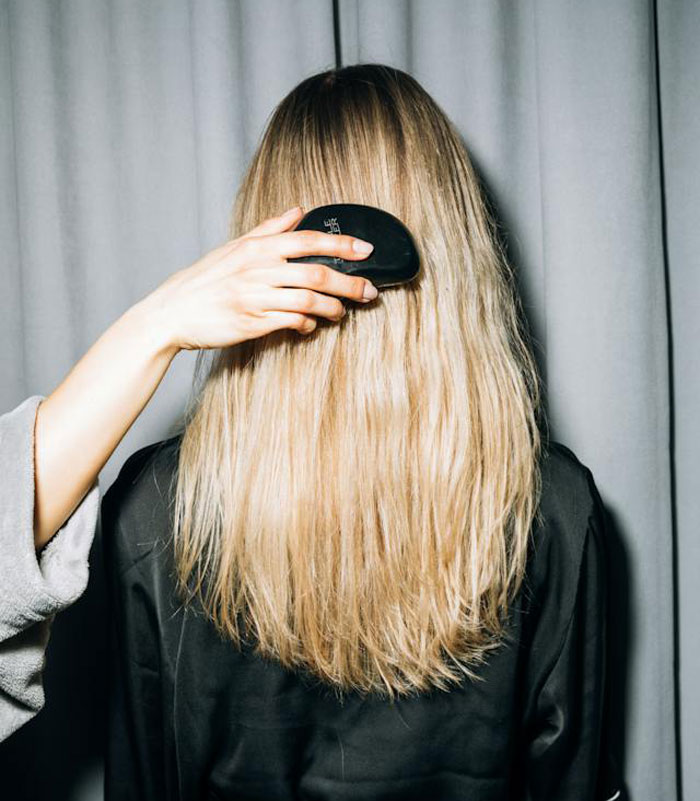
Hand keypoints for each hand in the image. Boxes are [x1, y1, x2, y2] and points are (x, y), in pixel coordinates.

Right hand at [141, 206, 378, 355]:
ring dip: (332, 309)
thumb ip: (270, 229)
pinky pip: (291, 322)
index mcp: (257, 247)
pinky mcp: (253, 323)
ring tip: (341, 313)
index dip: (341, 244)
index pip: (308, 240)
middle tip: (370, 292)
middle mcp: (258, 269)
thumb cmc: (206, 279)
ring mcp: (255, 297)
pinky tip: (310, 325)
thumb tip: (299, 209)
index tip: (367, 250)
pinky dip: (307, 324)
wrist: (172, 312)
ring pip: (308, 301)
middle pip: (317, 274)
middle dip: (350, 284)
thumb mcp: (235, 247)